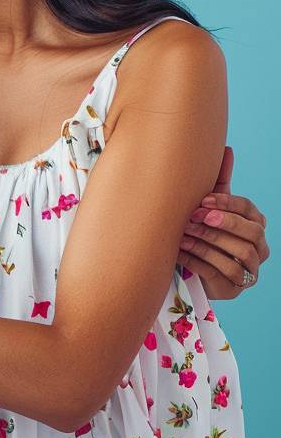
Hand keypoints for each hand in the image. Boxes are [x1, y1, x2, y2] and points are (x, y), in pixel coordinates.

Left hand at [178, 146, 267, 298]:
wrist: (189, 264)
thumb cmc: (202, 229)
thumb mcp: (209, 206)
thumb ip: (219, 181)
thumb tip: (226, 148)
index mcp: (256, 224)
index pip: (250, 210)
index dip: (228, 204)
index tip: (203, 200)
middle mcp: (259, 247)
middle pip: (251, 233)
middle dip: (222, 223)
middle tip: (195, 216)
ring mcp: (249, 270)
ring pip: (238, 254)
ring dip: (208, 241)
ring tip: (183, 234)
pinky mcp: (233, 288)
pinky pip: (220, 273)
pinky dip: (198, 260)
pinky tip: (179, 251)